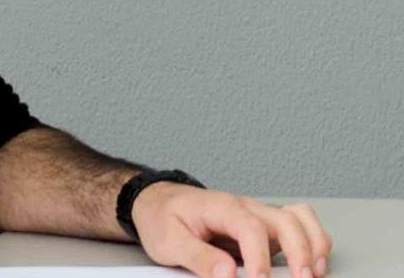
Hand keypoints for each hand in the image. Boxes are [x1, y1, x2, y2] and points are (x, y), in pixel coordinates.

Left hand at [131, 182, 332, 277]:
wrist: (158, 202)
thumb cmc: (164, 217)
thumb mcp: (169, 240)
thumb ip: (198, 257)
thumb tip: (227, 274)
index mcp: (221, 207)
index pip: (250, 228)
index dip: (259, 256)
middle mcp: (245, 207)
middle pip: (285, 221)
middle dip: (299, 252)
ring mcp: (258, 216)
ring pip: (299, 219)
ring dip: (314, 245)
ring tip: (315, 274)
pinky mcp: (264, 228)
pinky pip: (298, 226)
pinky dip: (313, 241)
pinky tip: (312, 264)